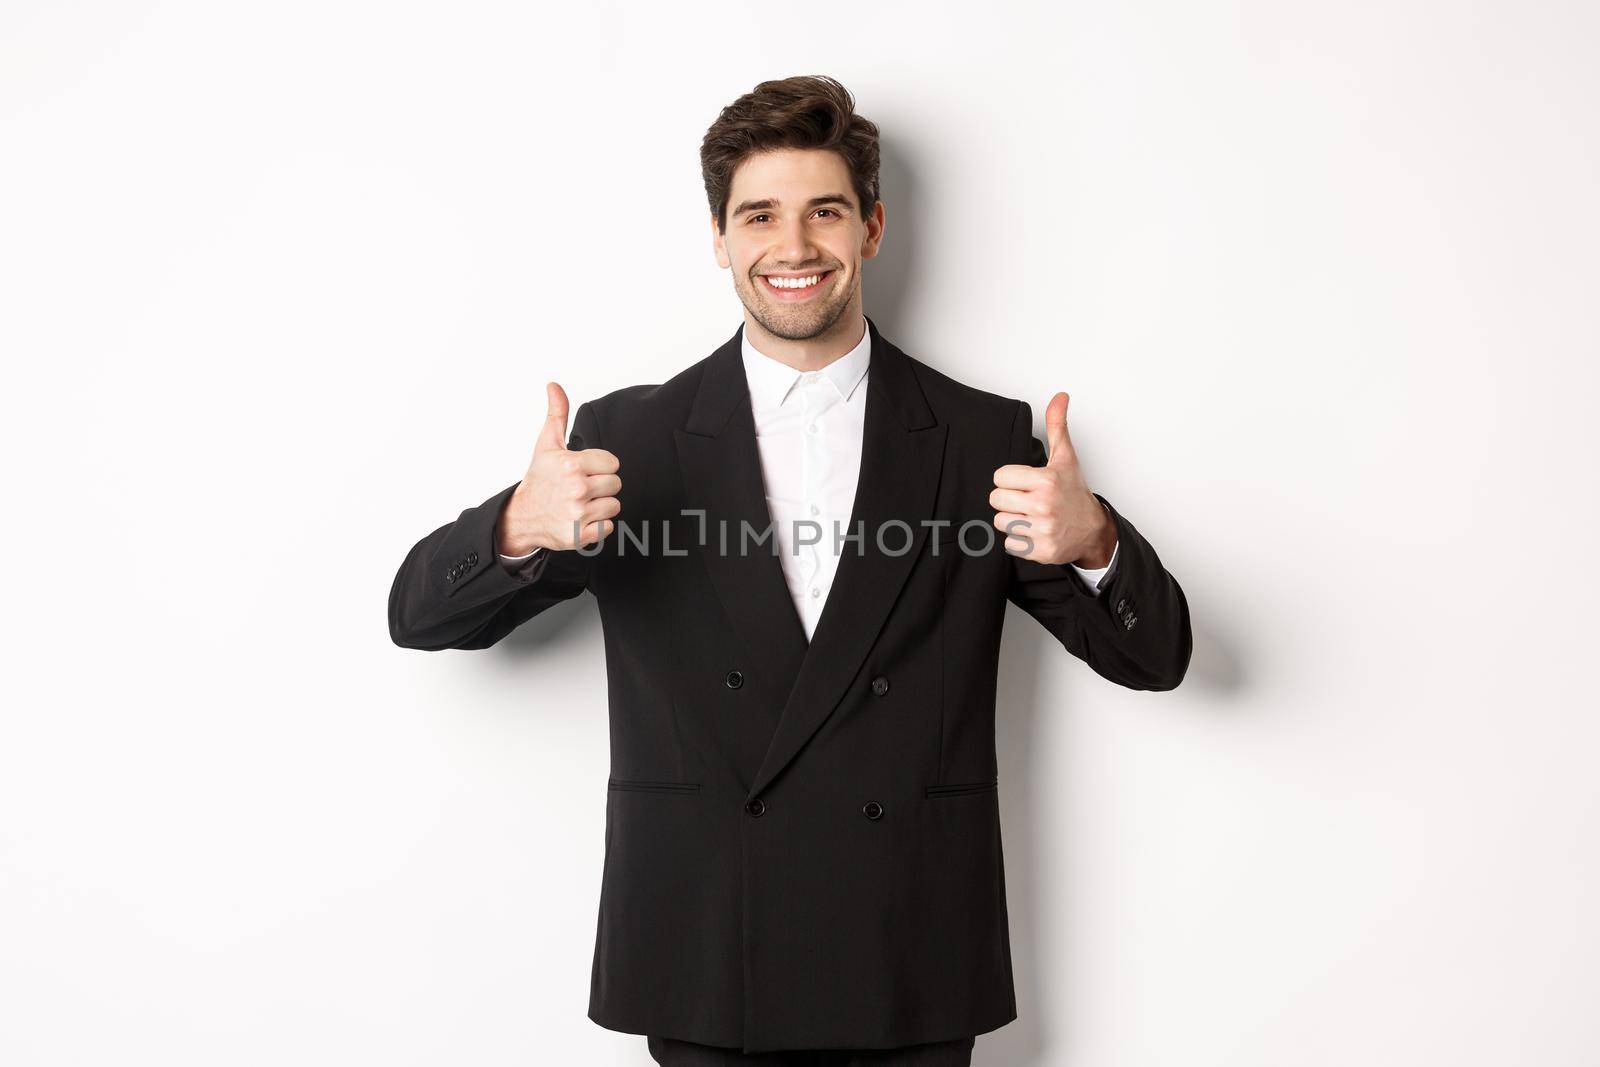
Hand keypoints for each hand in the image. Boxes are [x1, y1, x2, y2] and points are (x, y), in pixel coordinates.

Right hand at [496, 382, 621, 554]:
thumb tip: (554, 385)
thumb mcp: (547, 444)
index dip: (600, 466)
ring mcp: (578, 514)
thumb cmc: (539, 479)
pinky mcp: (580, 536)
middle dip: (601, 486)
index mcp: (571, 464)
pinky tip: (581, 519)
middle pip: (616, 484)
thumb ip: (557, 414)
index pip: (613, 463)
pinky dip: (598, 526)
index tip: (583, 471)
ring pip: (614, 505)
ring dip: (600, 506)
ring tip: (580, 503)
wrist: (522, 516)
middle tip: (580, 488)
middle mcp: (576, 488)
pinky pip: (609, 527)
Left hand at [990, 392, 1115, 565]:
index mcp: (1045, 480)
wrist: (1092, 529)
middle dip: (1008, 500)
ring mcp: (1042, 530)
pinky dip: (1019, 541)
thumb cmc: (1074, 492)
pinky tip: (1034, 532)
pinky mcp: (1040, 551)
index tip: (1025, 483)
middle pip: (995, 500)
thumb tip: (1060, 396)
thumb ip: (1057, 426)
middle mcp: (1043, 506)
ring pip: (1000, 522)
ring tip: (1031, 516)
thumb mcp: (1065, 458)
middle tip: (1027, 501)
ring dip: (1012, 521)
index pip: (999, 477)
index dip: (1010, 480)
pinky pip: (1009, 544)